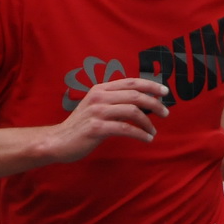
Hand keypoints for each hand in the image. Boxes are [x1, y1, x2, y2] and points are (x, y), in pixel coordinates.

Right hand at [44, 77, 169, 162]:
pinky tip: (147, 138)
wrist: (58, 141)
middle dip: (155, 103)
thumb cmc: (81, 126)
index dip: (150, 84)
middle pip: (135, 95)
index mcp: (100, 89)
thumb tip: (142, 102)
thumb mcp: (96, 107)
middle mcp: (99, 97)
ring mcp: (97, 112)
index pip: (131, 82)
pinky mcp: (97, 128)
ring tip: (153, 131)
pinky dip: (140, 134)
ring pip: (133, 111)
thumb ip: (115, 101)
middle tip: (165, 113)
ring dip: (148, 122)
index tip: (164, 91)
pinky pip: (126, 129)